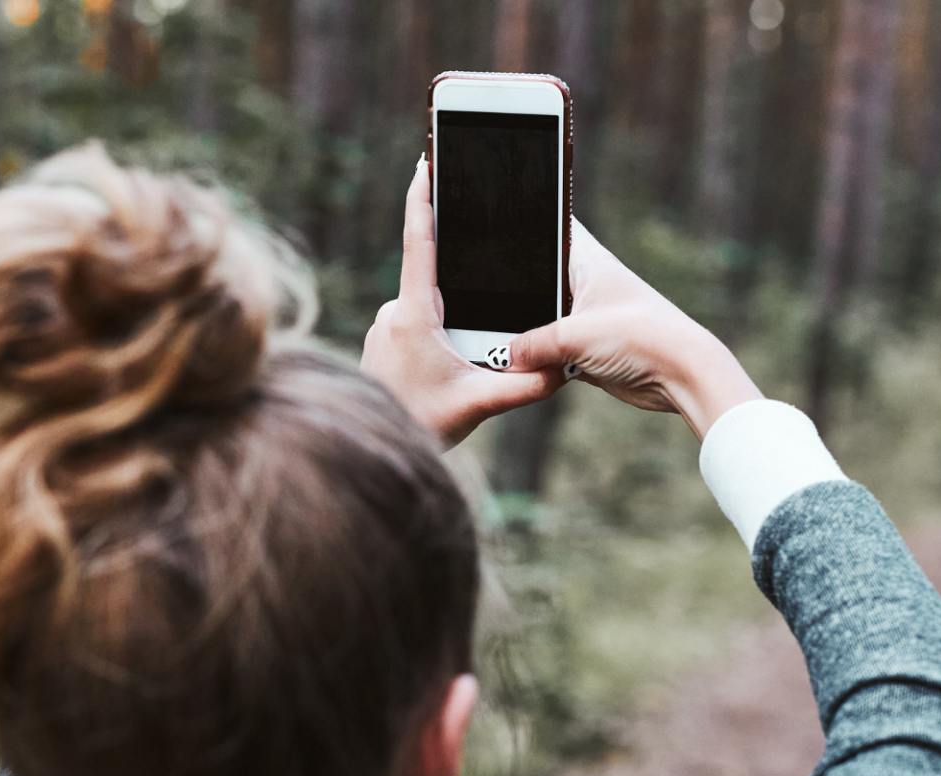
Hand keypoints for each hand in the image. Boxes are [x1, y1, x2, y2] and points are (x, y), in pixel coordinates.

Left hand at [362, 158, 562, 447]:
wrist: (377, 449)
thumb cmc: (421, 424)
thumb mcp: (480, 404)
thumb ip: (525, 385)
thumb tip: (564, 370)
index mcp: (413, 312)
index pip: (418, 242)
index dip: (423, 198)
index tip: (426, 162)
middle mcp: (391, 312)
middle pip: (436, 283)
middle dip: (464, 300)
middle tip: (472, 344)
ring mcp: (383, 327)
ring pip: (429, 311)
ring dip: (451, 329)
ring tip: (456, 373)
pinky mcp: (382, 342)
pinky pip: (416, 327)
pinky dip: (437, 341)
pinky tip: (442, 375)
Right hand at [506, 218, 761, 438]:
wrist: (680, 376)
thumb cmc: (640, 338)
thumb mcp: (572, 336)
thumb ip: (530, 344)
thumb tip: (502, 357)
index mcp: (585, 260)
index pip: (548, 227)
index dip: (522, 225)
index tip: (491, 229)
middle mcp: (584, 285)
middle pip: (534, 281)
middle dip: (513, 296)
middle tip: (485, 302)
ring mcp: (585, 319)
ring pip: (539, 323)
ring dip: (526, 336)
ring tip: (500, 341)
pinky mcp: (587, 352)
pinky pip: (550, 354)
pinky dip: (539, 362)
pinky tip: (522, 368)